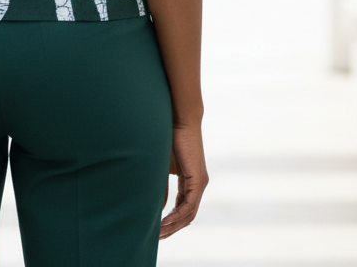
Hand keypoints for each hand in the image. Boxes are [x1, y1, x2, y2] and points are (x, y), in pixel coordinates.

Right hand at [160, 122, 206, 238]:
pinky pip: (189, 206)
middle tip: (157, 237)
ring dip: (174, 225)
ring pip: (189, 213)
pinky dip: (177, 215)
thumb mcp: (161, 167)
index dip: (171, 219)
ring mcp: (200, 182)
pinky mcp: (199, 180)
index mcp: (190, 179)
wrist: (179, 119)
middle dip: (172, 227)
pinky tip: (165, 221)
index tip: (157, 228)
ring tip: (159, 233)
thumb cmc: (168, 137)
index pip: (183, 206)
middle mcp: (198, 183)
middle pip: (187, 214)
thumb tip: (156, 208)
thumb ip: (160, 187)